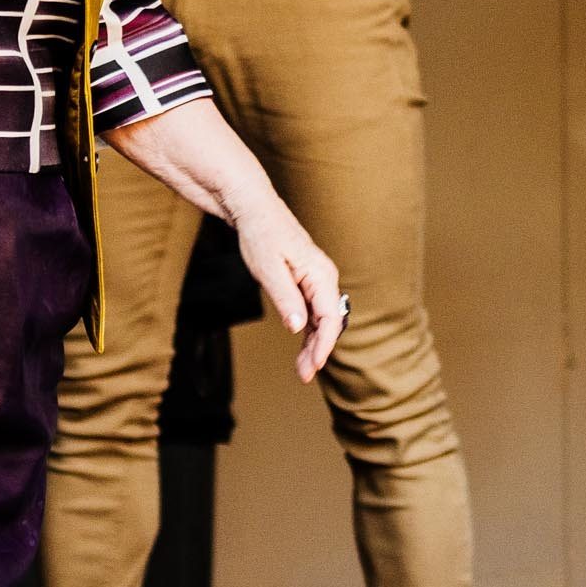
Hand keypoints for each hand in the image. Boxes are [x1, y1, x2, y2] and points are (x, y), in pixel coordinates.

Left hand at [228, 193, 345, 382]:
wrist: (254, 210)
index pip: (331, 317)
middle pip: (329, 322)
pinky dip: (308, 332)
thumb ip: (285, 298)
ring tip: (302, 371)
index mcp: (321, 274)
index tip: (314, 366)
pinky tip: (302, 350)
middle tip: (304, 375)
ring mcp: (317, 281)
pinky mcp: (306, 283)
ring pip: (321, 320)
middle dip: (318, 350)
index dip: (324, 344)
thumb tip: (298, 327)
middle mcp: (324, 278)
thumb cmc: (260, 235)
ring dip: (313, 345)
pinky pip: (313, 312)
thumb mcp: (268, 269)